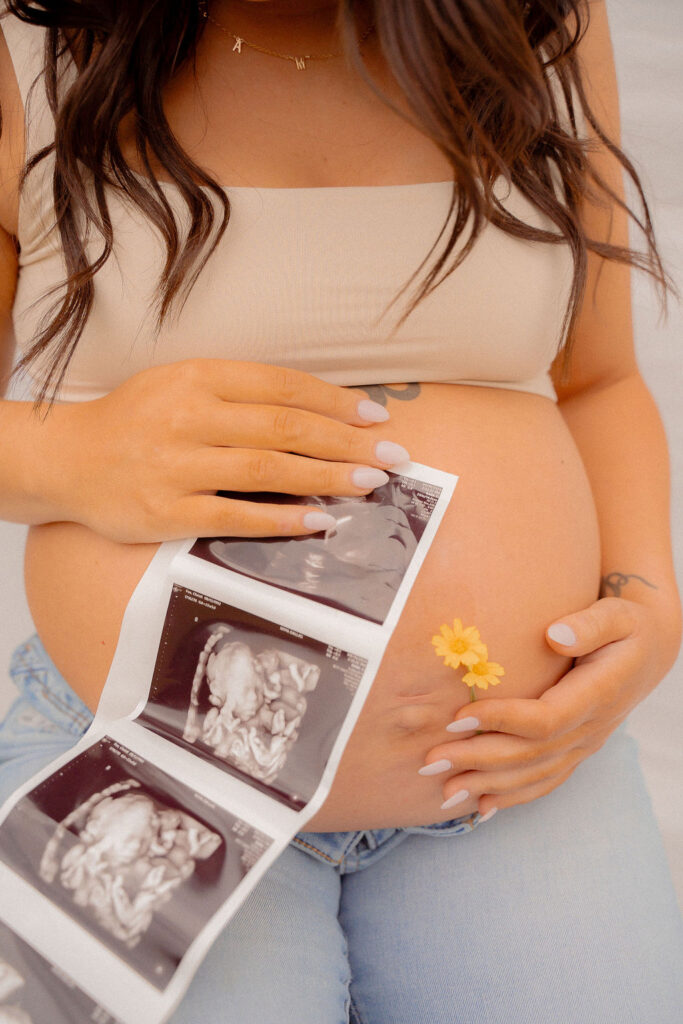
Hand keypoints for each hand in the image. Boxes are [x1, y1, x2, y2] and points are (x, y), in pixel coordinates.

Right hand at [34, 359, 407, 542]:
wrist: (66, 459)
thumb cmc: (135, 420)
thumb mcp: (181, 385)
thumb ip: (240, 394)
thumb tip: (315, 414)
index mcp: (197, 377)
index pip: (282, 386)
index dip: (335, 402)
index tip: (376, 417)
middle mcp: (189, 417)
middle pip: (285, 428)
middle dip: (347, 441)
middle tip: (392, 456)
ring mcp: (178, 466)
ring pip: (268, 470)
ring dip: (326, 477)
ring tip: (369, 483)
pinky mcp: (168, 511)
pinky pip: (235, 516)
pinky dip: (280, 519)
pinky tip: (317, 521)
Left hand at [421, 597, 675, 819]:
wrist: (651, 650)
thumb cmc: (628, 626)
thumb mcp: (618, 615)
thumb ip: (590, 624)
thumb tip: (554, 634)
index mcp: (598, 695)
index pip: (544, 719)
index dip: (500, 721)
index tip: (456, 717)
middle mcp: (591, 729)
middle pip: (530, 754)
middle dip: (477, 760)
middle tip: (430, 762)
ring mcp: (585, 745)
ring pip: (534, 776)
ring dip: (487, 785)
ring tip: (442, 792)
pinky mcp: (578, 751)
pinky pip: (545, 782)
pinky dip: (513, 798)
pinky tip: (480, 808)